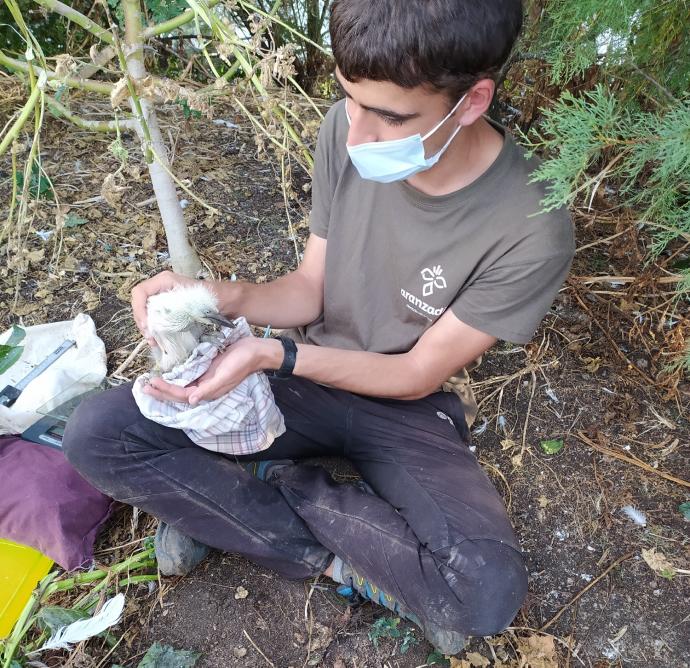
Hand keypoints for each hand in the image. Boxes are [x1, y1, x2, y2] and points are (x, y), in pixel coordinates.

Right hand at [131, 271, 199, 346]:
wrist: (218, 299)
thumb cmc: (205, 297)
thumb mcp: (187, 301)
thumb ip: (169, 309)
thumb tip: (152, 323)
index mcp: (163, 281)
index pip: (139, 292)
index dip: (139, 309)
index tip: (146, 325)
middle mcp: (159, 288)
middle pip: (140, 304)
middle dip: (142, 322)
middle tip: (150, 337)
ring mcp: (161, 298)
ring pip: (145, 313)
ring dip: (147, 328)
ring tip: (153, 342)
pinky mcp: (165, 308)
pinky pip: (154, 318)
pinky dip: (154, 329)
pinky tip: (157, 340)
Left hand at [142, 337, 281, 404]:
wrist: (256, 350)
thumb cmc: (242, 362)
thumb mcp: (226, 374)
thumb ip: (210, 388)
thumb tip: (192, 400)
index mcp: (209, 391)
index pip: (181, 395)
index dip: (166, 390)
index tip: (152, 382)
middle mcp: (205, 388)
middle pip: (178, 394)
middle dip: (160, 392)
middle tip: (142, 386)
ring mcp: (205, 379)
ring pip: (180, 387)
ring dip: (165, 386)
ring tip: (149, 382)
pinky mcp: (206, 370)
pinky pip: (187, 377)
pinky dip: (175, 377)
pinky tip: (166, 373)